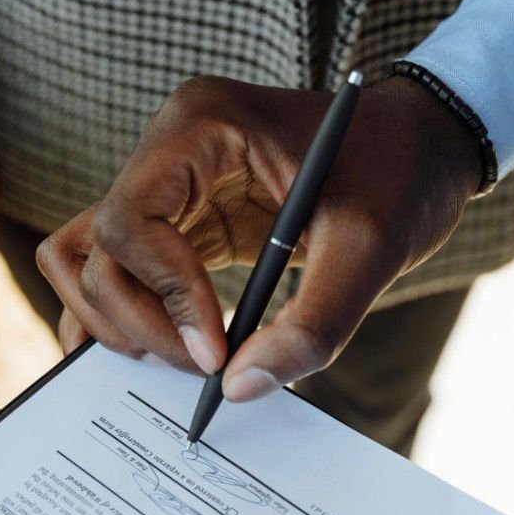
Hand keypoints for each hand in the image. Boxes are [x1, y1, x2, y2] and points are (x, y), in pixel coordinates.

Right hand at [36, 76, 480, 397]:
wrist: (425, 146)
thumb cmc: (402, 174)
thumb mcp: (371, 250)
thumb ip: (312, 325)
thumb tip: (239, 388)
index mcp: (202, 126)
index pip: (131, 221)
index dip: (166, 297)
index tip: (215, 353)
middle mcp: (169, 148)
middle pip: (98, 250)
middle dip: (141, 323)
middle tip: (203, 371)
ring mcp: (168, 185)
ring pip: (88, 261)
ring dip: (117, 322)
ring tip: (180, 364)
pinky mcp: (180, 222)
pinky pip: (120, 269)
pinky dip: (127, 317)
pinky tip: (160, 358)